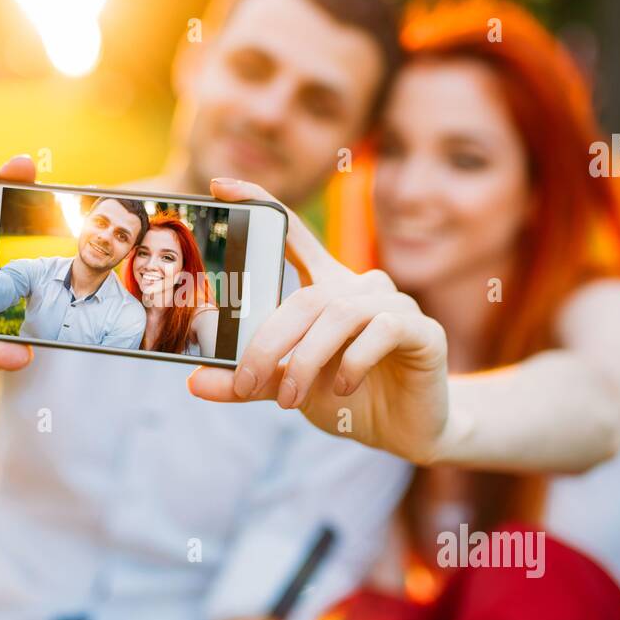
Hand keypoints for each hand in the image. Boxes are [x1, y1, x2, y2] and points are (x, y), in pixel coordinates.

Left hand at [187, 177, 450, 464]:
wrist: (405, 432)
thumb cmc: (348, 397)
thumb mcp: (289, 388)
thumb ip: (250, 381)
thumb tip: (196, 382)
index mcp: (327, 288)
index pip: (292, 235)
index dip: (260, 204)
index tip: (219, 187)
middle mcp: (361, 287)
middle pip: (306, 296)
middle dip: (269, 341)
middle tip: (244, 380)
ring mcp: (395, 306)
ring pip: (339, 313)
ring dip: (305, 359)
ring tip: (288, 398)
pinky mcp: (423, 331)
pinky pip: (382, 330)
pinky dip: (353, 360)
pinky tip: (341, 387)